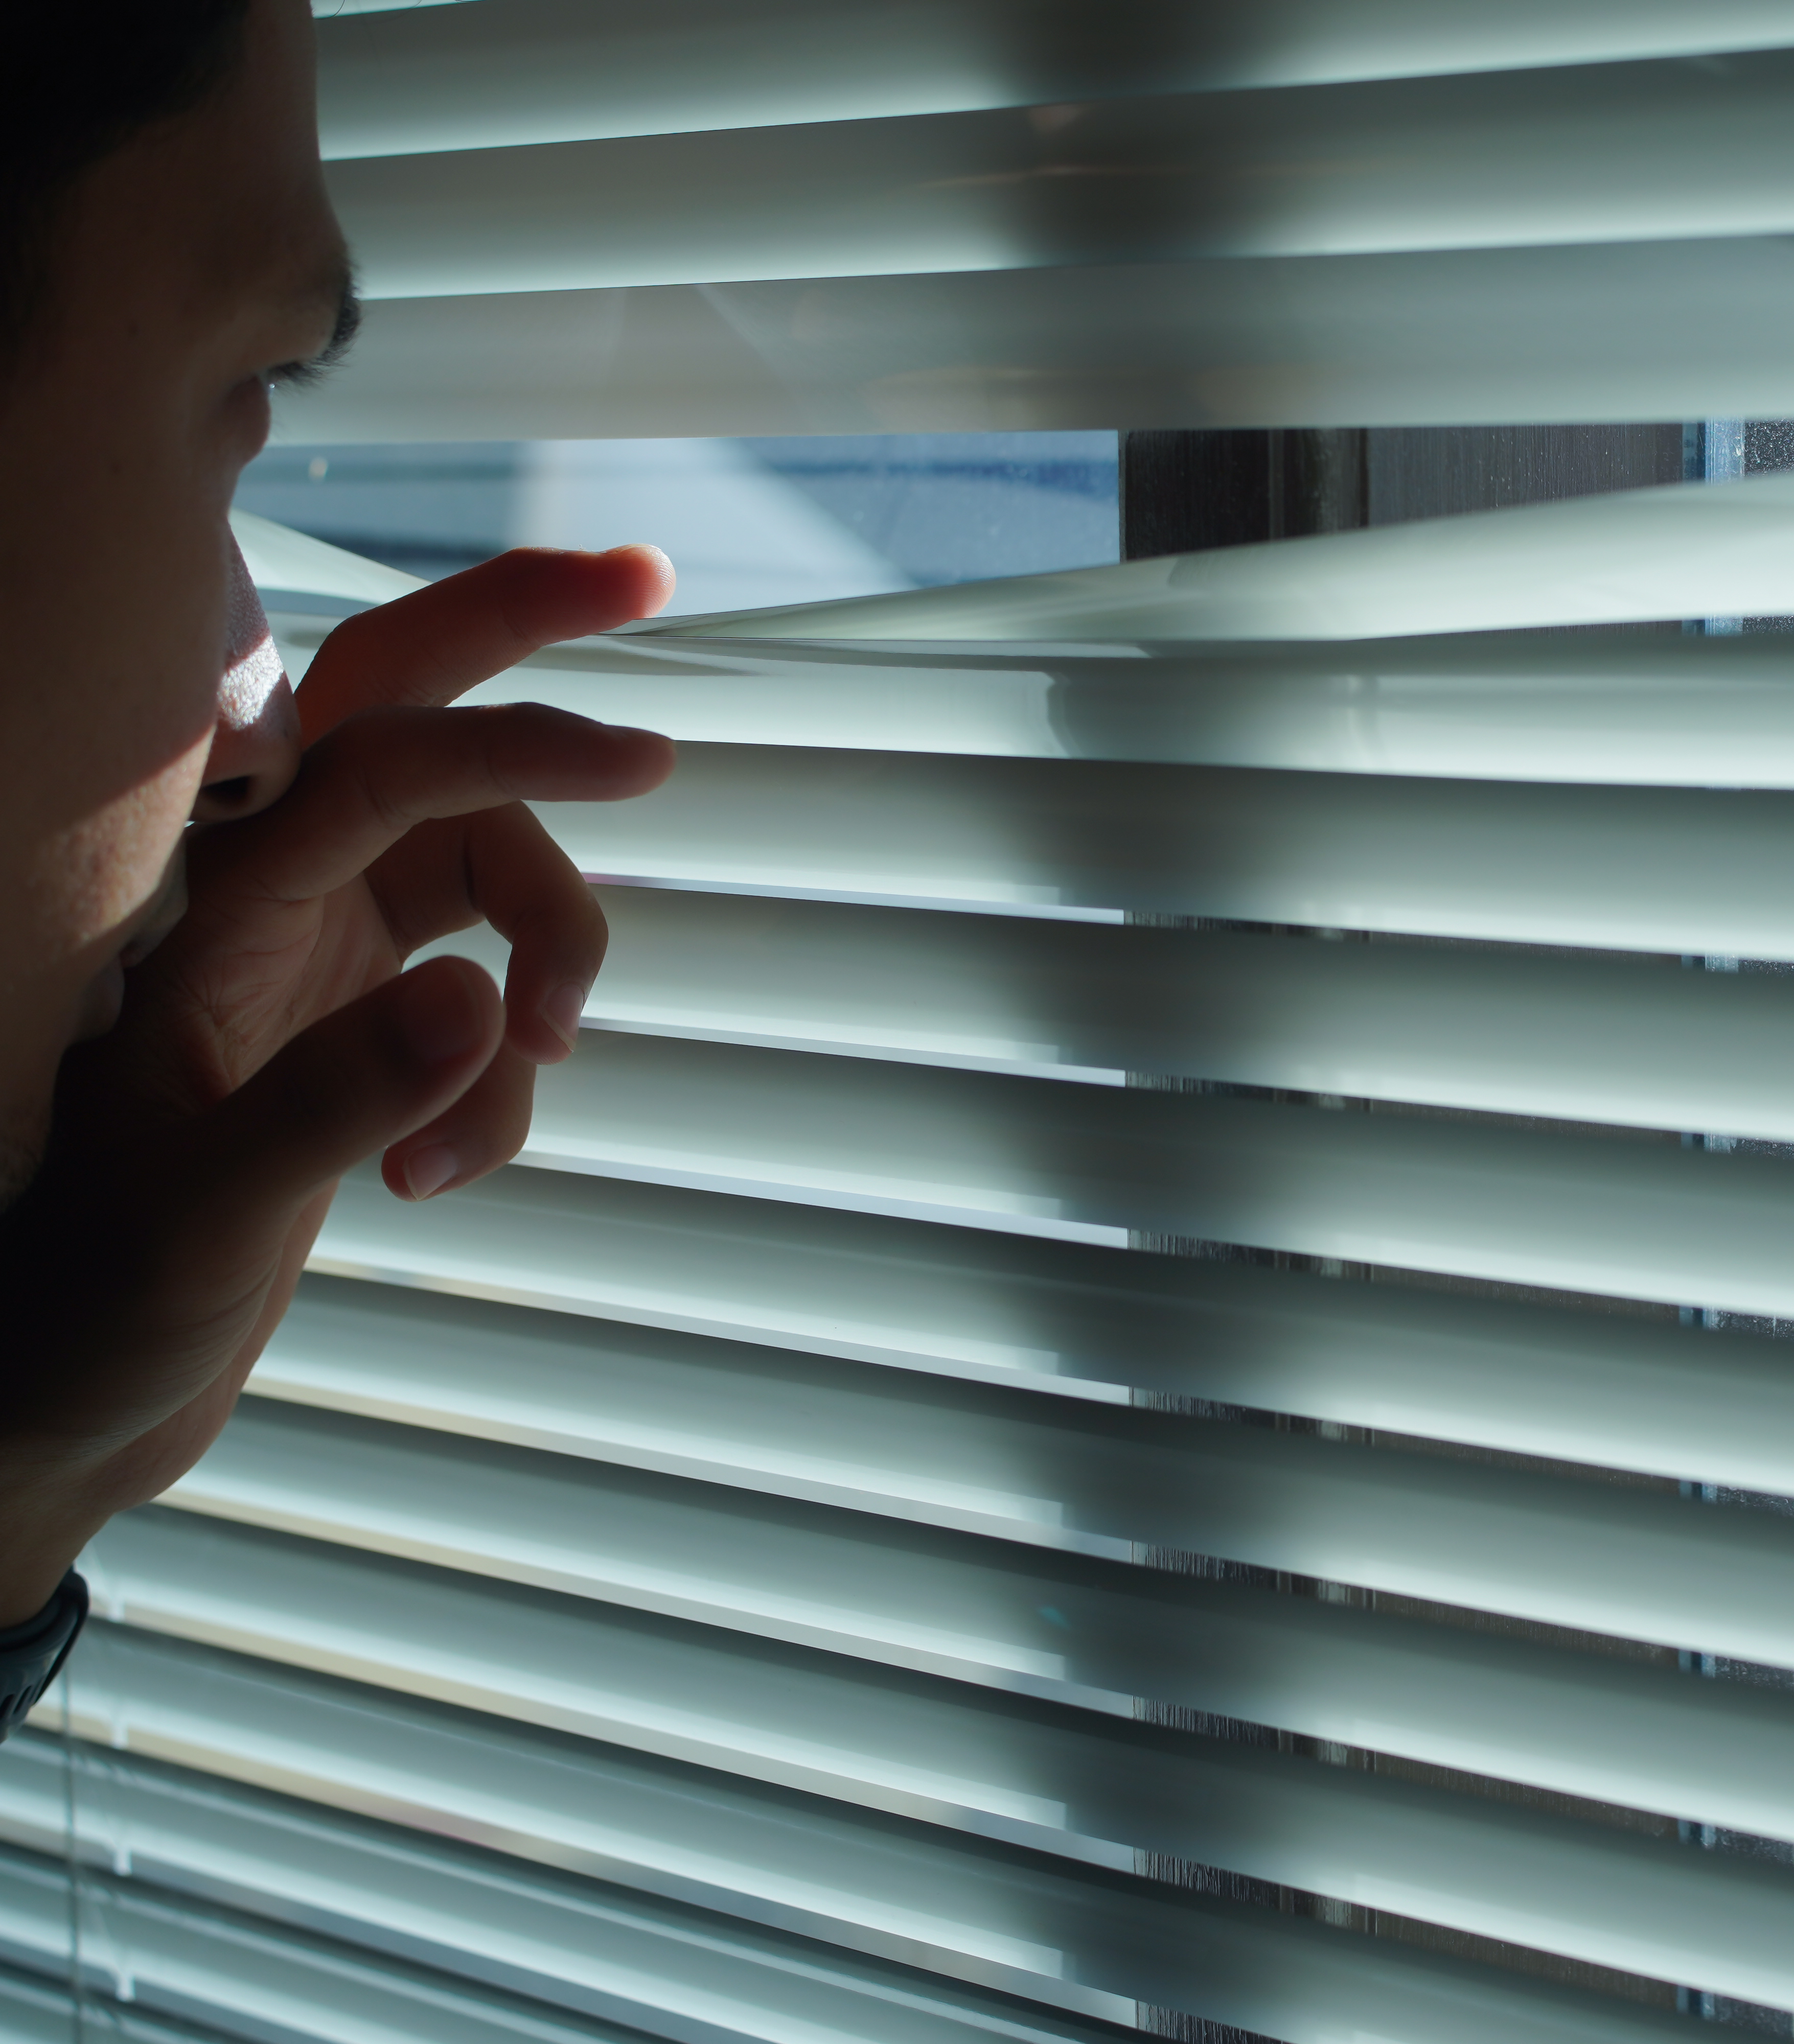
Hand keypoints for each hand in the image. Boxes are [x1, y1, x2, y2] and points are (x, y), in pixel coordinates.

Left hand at [0, 546, 676, 1618]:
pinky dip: (507, 1080)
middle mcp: (264, 895)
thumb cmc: (92, 1304)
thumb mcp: (195, 1217)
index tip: (643, 756)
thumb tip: (481, 1004)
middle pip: (409, 709)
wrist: (68, 1396)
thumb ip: (332, 1098)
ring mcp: (317, 950)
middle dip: (523, 640)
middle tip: (650, 578)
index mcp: (208, 906)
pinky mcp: (360, 1016)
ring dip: (549, 968)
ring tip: (517, 1094)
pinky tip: (436, 1175)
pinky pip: (489, 991)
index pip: (381, 765)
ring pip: (490, 870)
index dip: (513, 740)